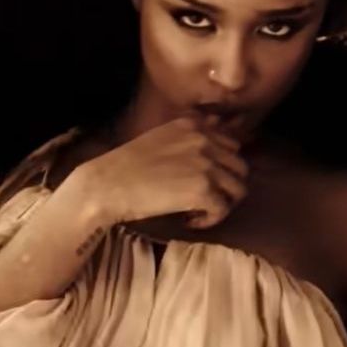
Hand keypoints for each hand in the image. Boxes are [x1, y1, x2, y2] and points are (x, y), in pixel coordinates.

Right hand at [65, 115, 248, 228]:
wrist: (106, 185)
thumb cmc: (126, 165)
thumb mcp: (161, 137)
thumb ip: (190, 135)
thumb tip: (217, 125)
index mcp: (194, 126)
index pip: (232, 144)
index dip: (223, 166)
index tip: (206, 179)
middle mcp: (205, 140)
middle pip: (240, 168)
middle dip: (227, 186)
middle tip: (206, 199)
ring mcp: (206, 165)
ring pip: (238, 190)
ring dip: (222, 204)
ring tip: (199, 211)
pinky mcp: (203, 190)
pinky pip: (223, 209)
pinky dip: (210, 220)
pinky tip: (191, 221)